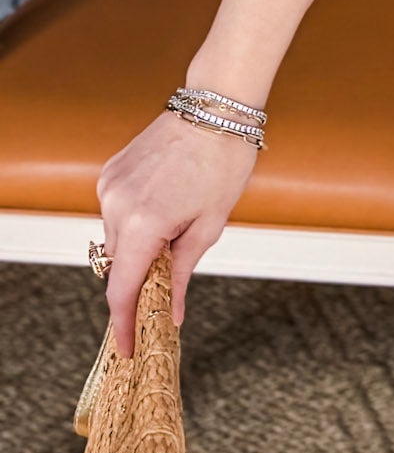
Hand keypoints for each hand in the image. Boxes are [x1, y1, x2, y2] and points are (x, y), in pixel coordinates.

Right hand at [96, 109, 258, 356]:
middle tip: (170, 279)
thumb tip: (170, 312)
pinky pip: (116, 212)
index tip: (128, 348)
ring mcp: (109, 187)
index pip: (122, 290)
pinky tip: (165, 201)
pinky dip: (135, 220)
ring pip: (117, 239)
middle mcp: (116, 205)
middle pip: (120, 265)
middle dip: (142, 278)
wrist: (216, 105)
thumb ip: (183, 271)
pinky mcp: (110, 173)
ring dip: (140, 245)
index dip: (124, 324)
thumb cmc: (224, 160)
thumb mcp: (211, 223)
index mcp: (143, 223)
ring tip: (178, 222)